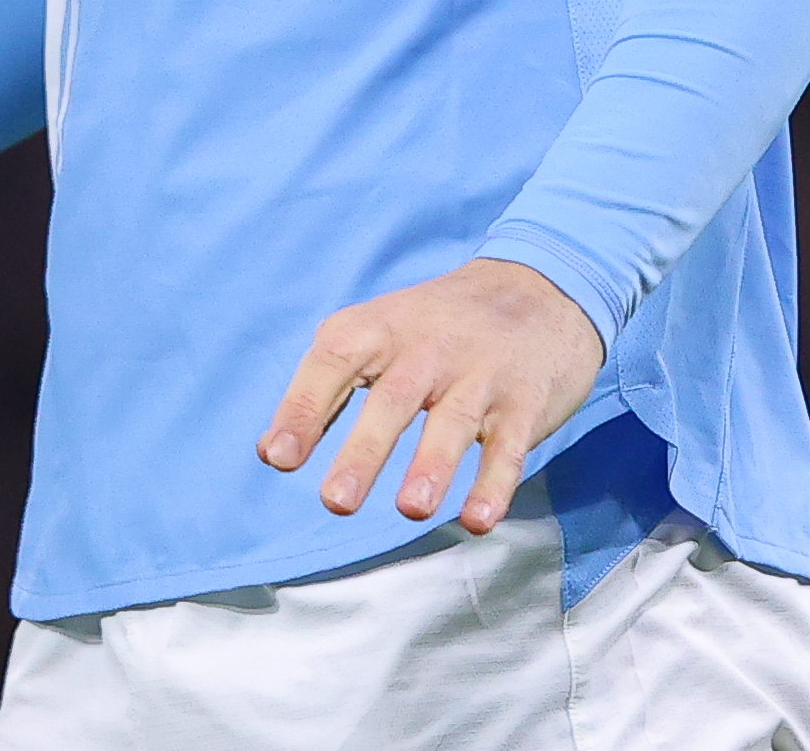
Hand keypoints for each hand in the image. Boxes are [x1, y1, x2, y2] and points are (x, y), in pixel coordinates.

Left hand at [255, 257, 607, 534]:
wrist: (540, 288)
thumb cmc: (438, 327)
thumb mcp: (379, 334)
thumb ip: (327, 388)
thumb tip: (269, 452)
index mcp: (381, 328)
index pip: (333, 362)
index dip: (303, 408)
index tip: (279, 457)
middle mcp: (429, 347)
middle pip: (392, 398)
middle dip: (363, 451)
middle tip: (335, 501)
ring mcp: (480, 374)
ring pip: (453, 422)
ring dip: (431, 467)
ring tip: (410, 510)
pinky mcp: (524, 402)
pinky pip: (510, 446)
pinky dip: (495, 484)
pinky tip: (478, 520)